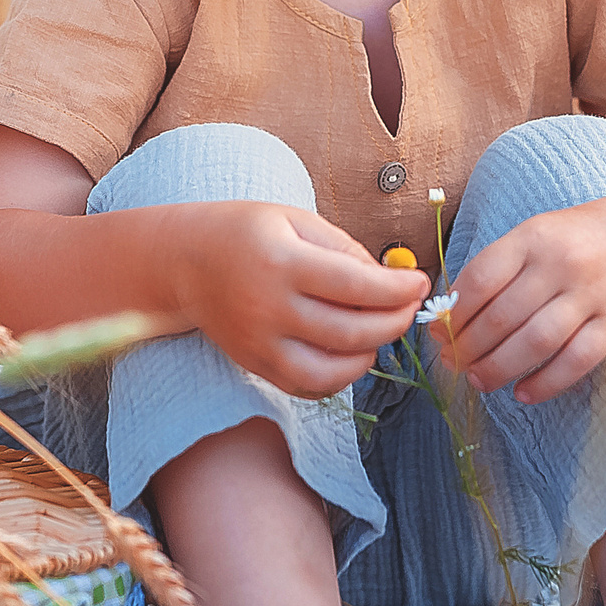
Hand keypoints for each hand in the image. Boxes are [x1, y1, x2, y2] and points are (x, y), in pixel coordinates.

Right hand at [170, 202, 427, 398]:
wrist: (185, 262)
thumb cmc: (246, 232)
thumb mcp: (294, 219)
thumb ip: (343, 248)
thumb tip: (389, 279)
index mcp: (281, 262)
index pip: (355, 284)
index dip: (398, 288)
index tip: (421, 283)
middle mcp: (269, 308)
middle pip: (351, 331)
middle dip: (395, 321)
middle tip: (409, 306)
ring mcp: (261, 344)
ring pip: (334, 370)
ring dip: (371, 353)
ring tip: (378, 328)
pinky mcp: (256, 366)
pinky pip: (310, 386)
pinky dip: (340, 376)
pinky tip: (349, 351)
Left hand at [432, 196, 605, 403]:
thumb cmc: (577, 239)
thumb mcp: (534, 236)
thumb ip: (496, 270)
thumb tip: (450, 317)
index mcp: (533, 237)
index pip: (481, 280)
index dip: (455, 313)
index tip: (440, 333)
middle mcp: (562, 264)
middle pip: (503, 317)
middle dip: (470, 348)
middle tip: (453, 363)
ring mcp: (591, 295)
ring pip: (535, 343)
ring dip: (499, 369)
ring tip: (479, 381)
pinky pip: (575, 362)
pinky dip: (545, 383)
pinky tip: (522, 394)